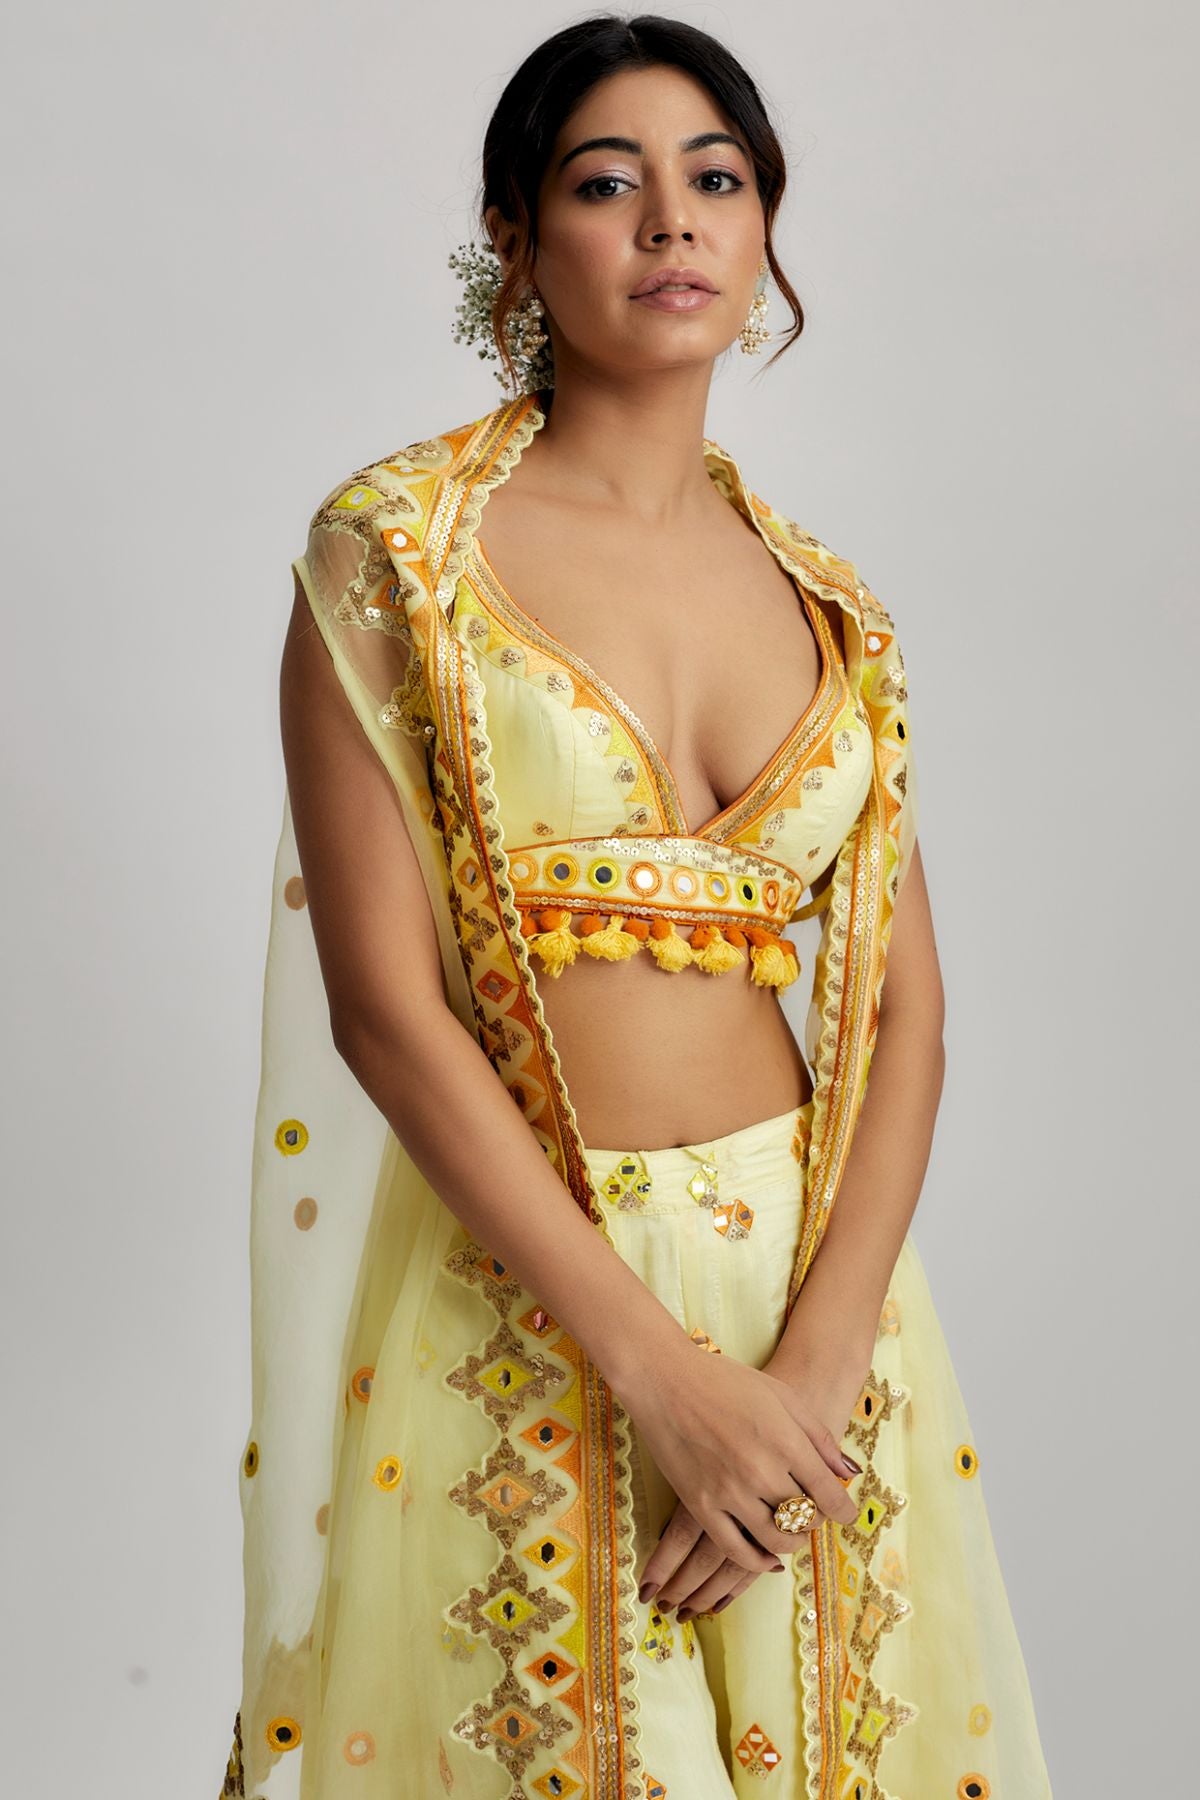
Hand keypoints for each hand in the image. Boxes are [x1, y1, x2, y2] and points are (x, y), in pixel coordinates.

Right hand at [620, 1342, 861, 1597]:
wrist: (666, 1380)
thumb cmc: (726, 1380)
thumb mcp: (781, 1396)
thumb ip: (818, 1435)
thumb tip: (848, 1473)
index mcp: (785, 1441)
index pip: (827, 1493)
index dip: (844, 1511)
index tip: (847, 1516)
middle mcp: (760, 1471)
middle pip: (805, 1517)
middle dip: (816, 1519)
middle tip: (814, 1513)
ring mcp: (729, 1491)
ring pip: (776, 1539)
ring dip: (792, 1541)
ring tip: (792, 1531)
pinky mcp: (700, 1505)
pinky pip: (736, 1550)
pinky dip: (757, 1560)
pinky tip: (767, 1556)